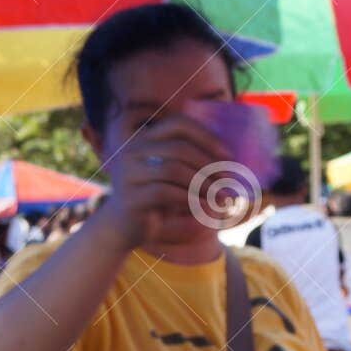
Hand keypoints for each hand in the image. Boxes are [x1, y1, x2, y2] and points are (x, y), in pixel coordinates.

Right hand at [98, 114, 230, 250]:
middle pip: (179, 148)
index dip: (206, 136)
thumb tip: (227, 159)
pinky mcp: (131, 197)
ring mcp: (129, 172)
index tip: (228, 155)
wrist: (122, 227)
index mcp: (144, 138)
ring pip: (173, 170)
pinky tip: (203, 206)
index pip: (178, 124)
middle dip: (208, 164)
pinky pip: (165, 193)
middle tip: (227, 180)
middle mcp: (133, 150)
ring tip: (219, 196)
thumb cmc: (154, 198)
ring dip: (202, 183)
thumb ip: (188, 161)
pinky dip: (189, 199)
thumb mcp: (170, 175)